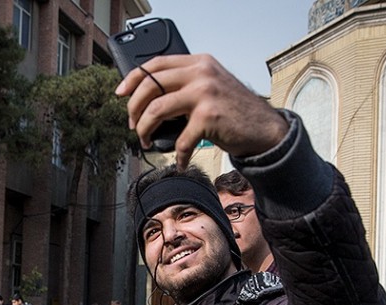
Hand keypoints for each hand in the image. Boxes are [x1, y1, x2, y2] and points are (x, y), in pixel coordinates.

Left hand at [115, 54, 288, 169]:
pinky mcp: (208, 117)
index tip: (121, 93)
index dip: (134, 78)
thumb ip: (186, 86)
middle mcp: (201, 72)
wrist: (264, 129)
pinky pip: (181, 140)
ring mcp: (205, 93)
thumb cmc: (234, 112)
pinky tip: (181, 162)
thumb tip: (148, 101)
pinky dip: (178, 155)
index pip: (156, 63)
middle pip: (150, 85)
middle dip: (134, 108)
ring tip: (147, 141)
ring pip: (156, 109)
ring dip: (145, 129)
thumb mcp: (211, 87)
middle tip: (134, 125)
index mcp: (199, 62)